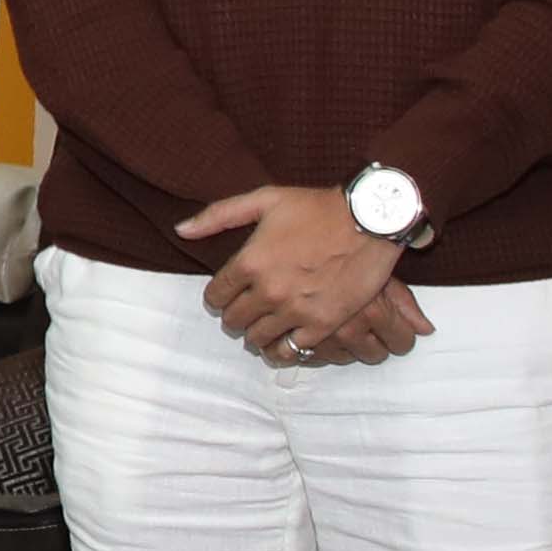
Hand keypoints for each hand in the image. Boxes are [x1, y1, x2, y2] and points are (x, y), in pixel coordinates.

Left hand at [178, 182, 427, 365]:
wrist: (370, 221)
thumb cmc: (317, 207)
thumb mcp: (265, 200)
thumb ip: (218, 215)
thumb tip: (181, 229)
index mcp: (250, 261)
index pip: (215, 296)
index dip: (218, 297)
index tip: (227, 295)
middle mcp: (268, 291)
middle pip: (234, 321)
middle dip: (236, 316)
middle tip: (246, 310)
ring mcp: (295, 310)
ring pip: (258, 339)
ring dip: (257, 334)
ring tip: (264, 326)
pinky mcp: (322, 325)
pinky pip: (289, 351)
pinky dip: (281, 349)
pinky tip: (284, 339)